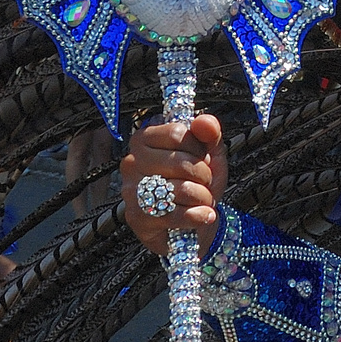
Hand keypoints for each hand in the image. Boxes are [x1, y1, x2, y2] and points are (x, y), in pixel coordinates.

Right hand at [120, 113, 226, 257]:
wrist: (194, 221)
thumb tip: (204, 120)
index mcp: (145, 139)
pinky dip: (197, 216)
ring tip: (202, 200)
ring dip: (203, 197)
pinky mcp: (136, 218)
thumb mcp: (209, 153)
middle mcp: (132, 162)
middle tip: (204, 182)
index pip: (177, 132)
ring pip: (180, 189)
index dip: (198, 147)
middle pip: (180, 162)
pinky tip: (203, 215)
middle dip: (203, 175)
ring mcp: (131, 191)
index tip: (201, 157)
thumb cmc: (198, 182)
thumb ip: (209, 133)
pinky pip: (175, 215)